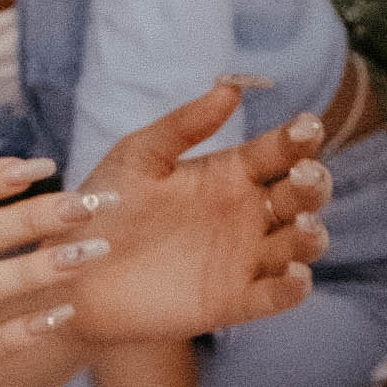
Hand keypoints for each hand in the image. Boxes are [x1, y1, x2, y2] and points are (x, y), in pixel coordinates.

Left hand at [66, 81, 327, 342]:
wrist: (73, 270)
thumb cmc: (104, 206)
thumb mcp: (139, 155)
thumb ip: (184, 125)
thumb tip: (231, 86)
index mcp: (230, 173)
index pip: (281, 150)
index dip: (301, 137)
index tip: (305, 127)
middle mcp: (246, 213)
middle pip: (302, 195)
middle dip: (314, 183)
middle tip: (301, 175)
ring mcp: (244, 258)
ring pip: (299, 243)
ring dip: (311, 235)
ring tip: (301, 225)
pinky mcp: (233, 300)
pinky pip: (274, 296)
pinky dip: (292, 288)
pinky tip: (293, 276)